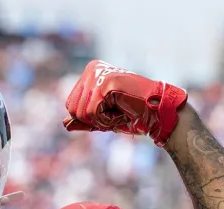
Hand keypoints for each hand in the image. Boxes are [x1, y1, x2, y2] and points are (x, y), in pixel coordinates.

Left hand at [62, 60, 186, 146]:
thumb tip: (65, 124)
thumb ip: (85, 120)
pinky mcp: (106, 84)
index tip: (110, 111)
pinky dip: (108, 120)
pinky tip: (123, 110)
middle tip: (116, 112)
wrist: (159, 113)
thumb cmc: (134, 114)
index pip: (70, 105)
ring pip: (81, 113)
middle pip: (72, 109)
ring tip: (120, 110)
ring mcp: (99, 75)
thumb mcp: (105, 118)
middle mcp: (93, 69)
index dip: (89, 118)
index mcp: (91, 72)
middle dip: (93, 120)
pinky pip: (93, 113)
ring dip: (102, 120)